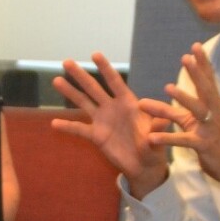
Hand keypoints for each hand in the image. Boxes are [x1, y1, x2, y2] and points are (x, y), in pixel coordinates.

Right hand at [51, 52, 170, 197]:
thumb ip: (157, 128)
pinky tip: (54, 123)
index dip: (105, 69)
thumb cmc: (154, 148)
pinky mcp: (96, 135)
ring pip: (84, 103)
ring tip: (56, 80)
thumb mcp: (157, 138)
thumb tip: (165, 120)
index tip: (95, 54)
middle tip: (67, 62)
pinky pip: (79, 129)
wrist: (144, 166)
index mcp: (128, 103)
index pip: (115, 82)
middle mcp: (112, 107)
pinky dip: (67, 126)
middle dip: (81, 75)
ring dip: (70, 92)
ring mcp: (103, 120)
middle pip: (94, 88)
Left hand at [138, 43, 219, 189]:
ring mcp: (209, 129)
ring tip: (168, 86)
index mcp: (212, 107)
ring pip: (197, 111)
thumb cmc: (215, 142)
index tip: (196, 46)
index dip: (203, 64)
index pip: (208, 81)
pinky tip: (152, 137)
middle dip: (197, 73)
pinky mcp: (203, 146)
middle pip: (205, 90)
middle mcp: (213, 114)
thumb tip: (165, 90)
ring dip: (183, 98)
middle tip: (186, 56)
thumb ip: (178, 109)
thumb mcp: (196, 123)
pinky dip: (167, 138)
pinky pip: (184, 140)